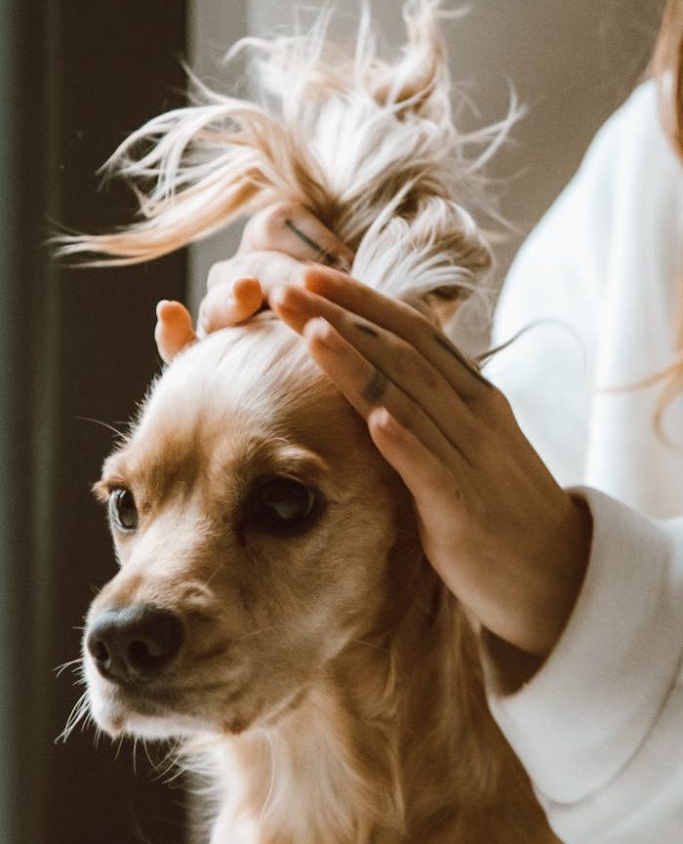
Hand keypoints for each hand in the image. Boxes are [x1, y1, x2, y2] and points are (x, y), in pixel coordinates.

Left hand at [156, 204, 591, 659]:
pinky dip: (402, 441)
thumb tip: (381, 381)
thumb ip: (431, 408)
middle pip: (400, 353)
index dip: (360, 299)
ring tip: (311, 330)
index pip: (412, 331)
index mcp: (472, 394)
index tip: (309, 273)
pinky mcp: (462, 506)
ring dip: (357, 363)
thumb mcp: (469, 442)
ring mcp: (469, 458)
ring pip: (408, 399)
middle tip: (285, 286)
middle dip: (341, 316)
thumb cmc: (500, 505)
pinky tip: (373, 419)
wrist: (558, 570)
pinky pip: (429, 468)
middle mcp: (472, 415)